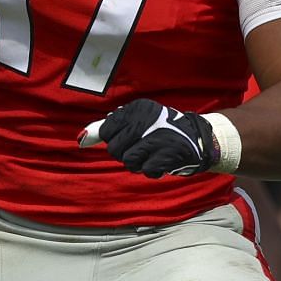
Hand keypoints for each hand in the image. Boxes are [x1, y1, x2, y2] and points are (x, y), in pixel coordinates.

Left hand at [80, 100, 217, 177]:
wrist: (198, 138)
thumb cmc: (162, 130)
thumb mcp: (138, 121)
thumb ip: (109, 128)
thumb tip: (83, 138)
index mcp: (137, 109)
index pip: (107, 131)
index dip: (115, 141)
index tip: (130, 139)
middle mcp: (146, 120)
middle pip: (115, 149)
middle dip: (126, 154)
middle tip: (143, 149)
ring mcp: (157, 137)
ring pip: (129, 162)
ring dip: (139, 164)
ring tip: (152, 155)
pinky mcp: (167, 154)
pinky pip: (146, 171)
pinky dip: (153, 170)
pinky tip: (162, 162)